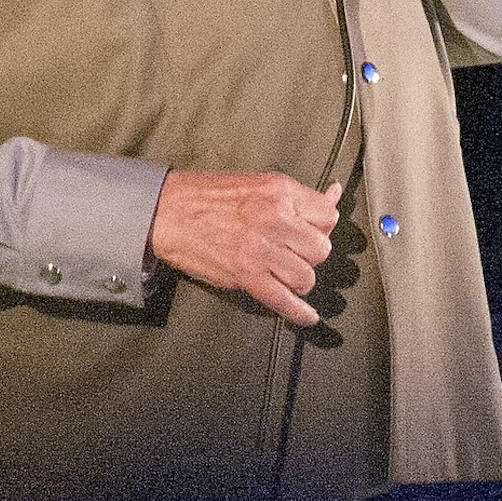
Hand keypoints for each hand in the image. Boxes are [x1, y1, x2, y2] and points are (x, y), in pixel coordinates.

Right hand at [146, 170, 341, 325]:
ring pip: (306, 277)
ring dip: (299, 279)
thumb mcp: (258, 183)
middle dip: (310, 254)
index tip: (312, 231)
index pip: (327, 215)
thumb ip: (297, 196)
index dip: (321, 226)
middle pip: (321, 249)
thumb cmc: (208, 196)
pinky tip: (307, 317)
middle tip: (293, 252)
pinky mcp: (246, 275)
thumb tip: (334, 193)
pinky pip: (283, 300)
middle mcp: (276, 219)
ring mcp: (261, 249)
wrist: (168, 211)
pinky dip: (299, 313)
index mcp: (280, 192)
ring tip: (285, 274)